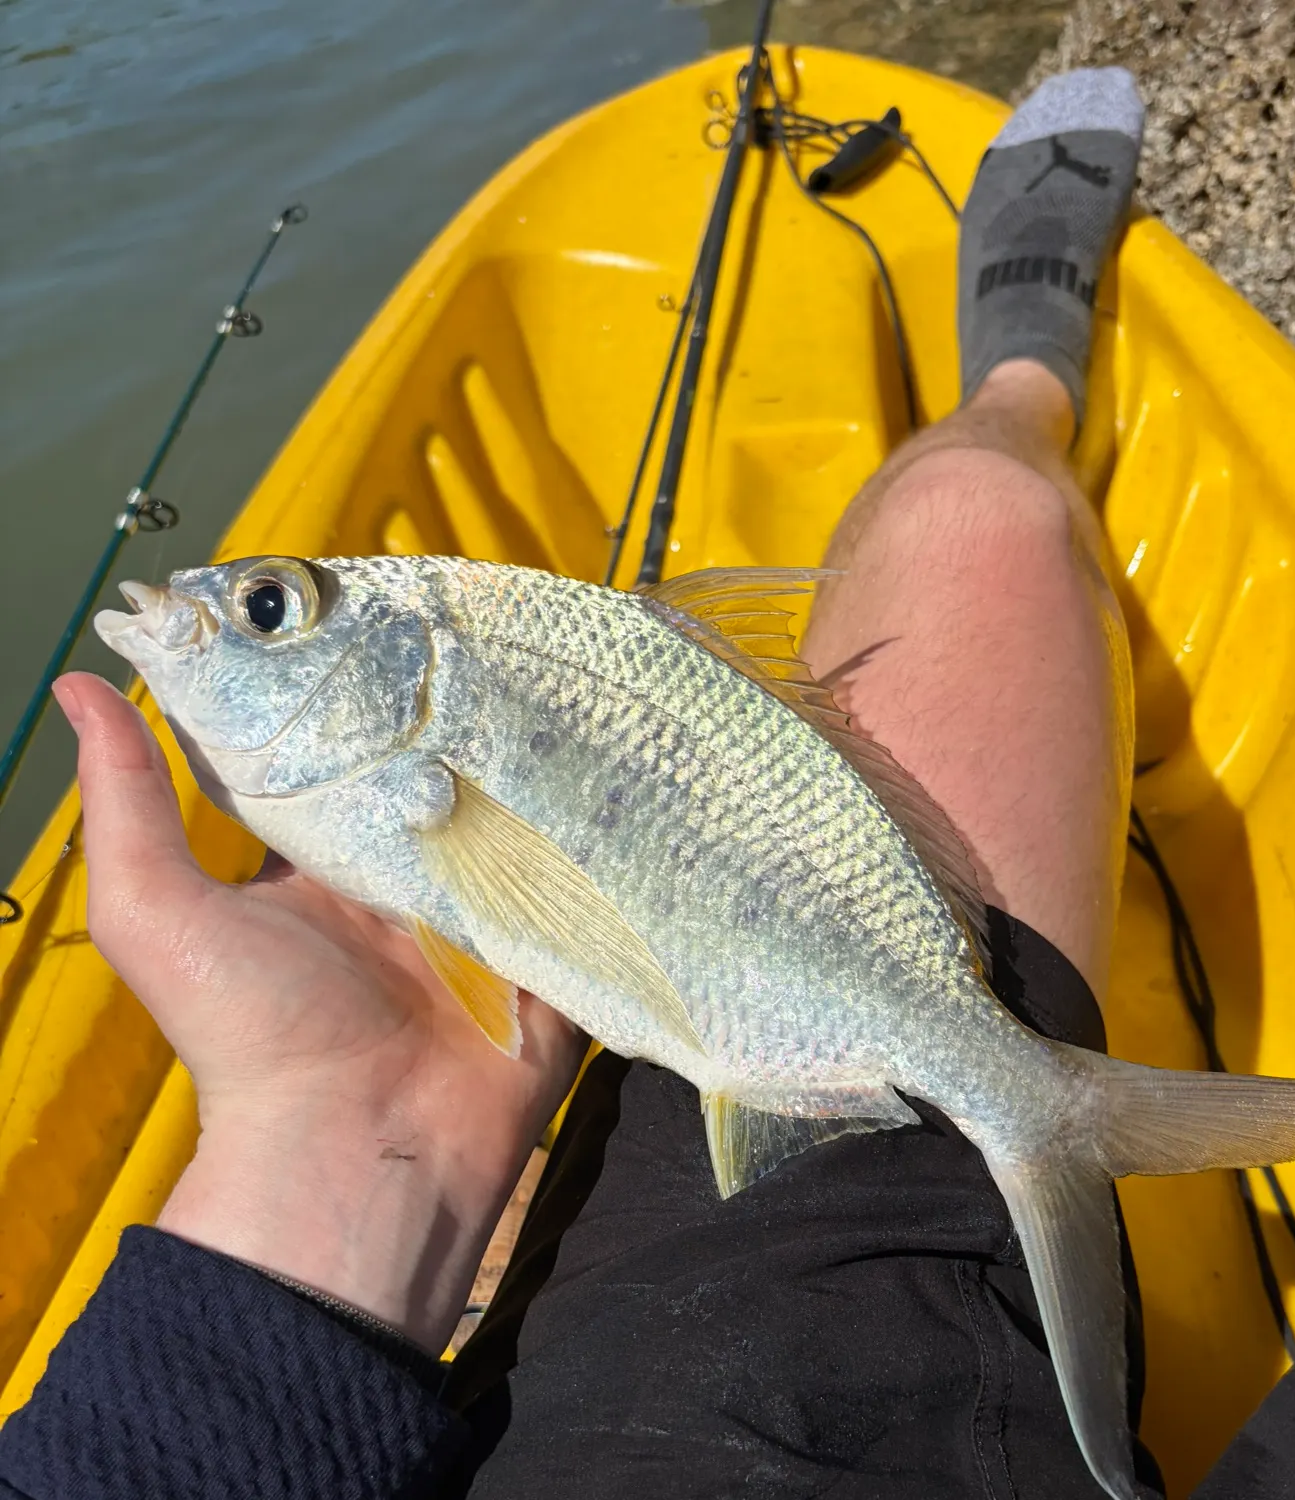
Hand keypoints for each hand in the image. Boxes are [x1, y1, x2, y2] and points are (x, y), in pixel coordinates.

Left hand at [55, 672, 584, 1352]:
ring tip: (580, 677)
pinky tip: (631, 766)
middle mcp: (412, 876)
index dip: (368, 693)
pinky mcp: (551, 949)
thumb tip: (78, 683)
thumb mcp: (162, 915)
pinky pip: (588, 882)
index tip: (388, 607)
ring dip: (549, 765)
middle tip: (503, 627)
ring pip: (526, 815)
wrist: (355, 1152)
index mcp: (330, 861)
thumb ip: (127, 808)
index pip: (354, 757)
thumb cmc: (254, 1037)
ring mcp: (489, 912)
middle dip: (474, 714)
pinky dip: (607, 837)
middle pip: (450, 775)